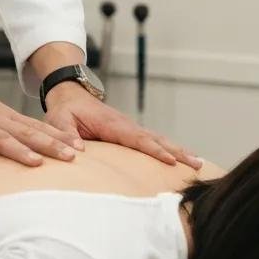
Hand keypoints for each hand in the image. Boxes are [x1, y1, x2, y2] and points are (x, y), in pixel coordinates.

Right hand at [0, 71, 82, 176]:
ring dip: (19, 150)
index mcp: (2, 114)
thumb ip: (4, 124)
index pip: (35, 126)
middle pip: (25, 132)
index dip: (57, 137)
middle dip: (50, 145)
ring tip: (37, 163)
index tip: (79, 147)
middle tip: (72, 157)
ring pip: (0, 138)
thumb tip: (25, 140)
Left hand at [44, 83, 202, 168]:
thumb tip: (78, 151)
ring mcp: (130, 128)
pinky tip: (181, 161)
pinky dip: (169, 150)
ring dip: (178, 151)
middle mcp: (125, 125)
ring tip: (199, 164)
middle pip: (155, 139)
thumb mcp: (59, 121)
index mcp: (111, 123)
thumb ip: (66, 135)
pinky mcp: (130, 133)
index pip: (136, 138)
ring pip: (158, 140)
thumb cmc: (65, 109)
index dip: (153, 150)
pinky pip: (152, 142)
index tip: (170, 160)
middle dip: (177, 151)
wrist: (70, 95)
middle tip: (198, 164)